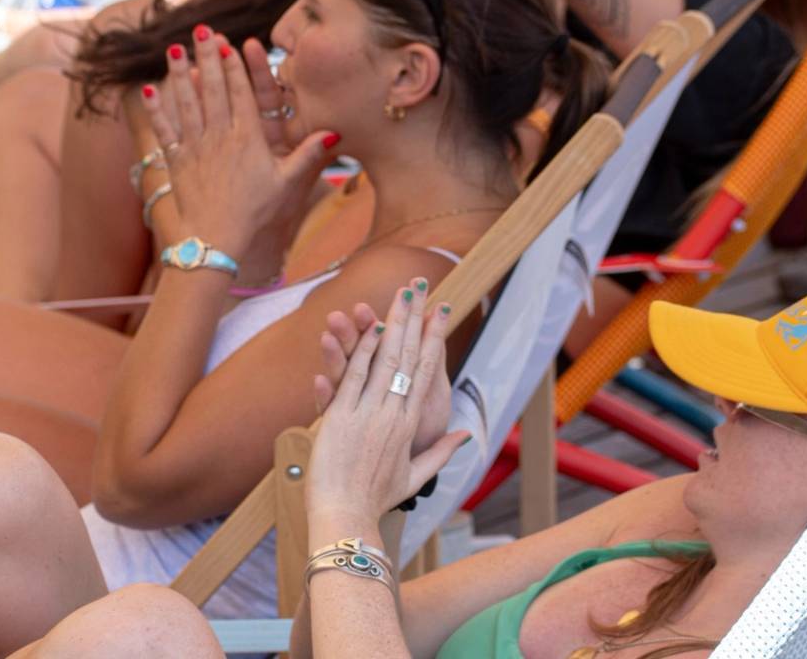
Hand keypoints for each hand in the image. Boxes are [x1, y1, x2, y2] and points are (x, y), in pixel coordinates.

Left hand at [141, 26, 338, 281]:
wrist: (218, 239)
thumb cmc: (257, 213)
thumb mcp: (288, 184)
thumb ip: (309, 155)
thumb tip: (334, 133)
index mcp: (248, 138)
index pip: (241, 93)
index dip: (234, 66)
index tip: (230, 42)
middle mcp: (220, 136)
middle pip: (212, 88)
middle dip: (207, 56)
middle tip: (202, 30)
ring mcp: (196, 147)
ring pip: (186, 102)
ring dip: (179, 73)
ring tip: (174, 48)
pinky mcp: (177, 161)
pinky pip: (164, 129)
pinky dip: (156, 108)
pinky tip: (149, 88)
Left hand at [306, 284, 467, 531]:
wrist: (345, 517)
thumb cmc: (375, 500)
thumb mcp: (414, 478)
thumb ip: (441, 453)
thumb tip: (466, 436)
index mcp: (410, 425)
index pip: (426, 373)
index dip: (434, 339)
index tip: (441, 312)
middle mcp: (393, 415)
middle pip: (408, 358)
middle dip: (415, 320)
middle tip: (420, 288)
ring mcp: (367, 414)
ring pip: (384, 362)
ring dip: (390, 325)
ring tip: (399, 296)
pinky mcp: (341, 418)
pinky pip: (354, 378)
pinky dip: (362, 351)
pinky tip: (368, 327)